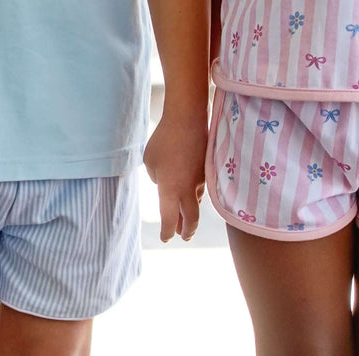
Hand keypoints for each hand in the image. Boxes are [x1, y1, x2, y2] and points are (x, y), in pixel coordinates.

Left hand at [143, 112, 206, 241]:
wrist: (188, 119)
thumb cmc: (164, 140)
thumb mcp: (150, 161)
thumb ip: (157, 178)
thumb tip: (167, 184)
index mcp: (170, 191)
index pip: (169, 220)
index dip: (167, 232)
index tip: (166, 238)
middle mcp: (188, 190)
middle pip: (191, 219)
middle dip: (187, 231)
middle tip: (184, 237)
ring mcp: (200, 180)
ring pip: (196, 202)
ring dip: (191, 213)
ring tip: (186, 220)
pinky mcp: (208, 170)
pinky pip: (200, 188)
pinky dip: (195, 195)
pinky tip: (191, 194)